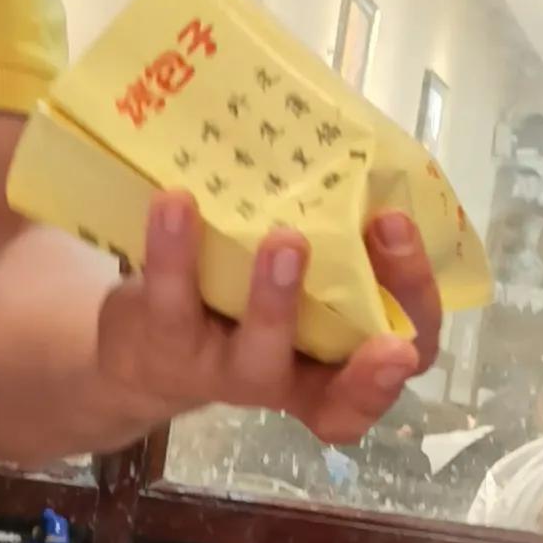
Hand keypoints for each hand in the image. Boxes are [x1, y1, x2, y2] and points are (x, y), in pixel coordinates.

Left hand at [91, 196, 445, 451]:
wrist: (140, 345)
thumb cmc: (244, 296)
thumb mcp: (298, 273)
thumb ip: (338, 239)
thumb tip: (368, 158)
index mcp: (340, 359)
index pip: (397, 365)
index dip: (400, 365)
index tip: (401, 346)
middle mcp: (292, 376)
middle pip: (341, 384)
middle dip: (359, 334)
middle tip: (356, 248)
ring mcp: (227, 370)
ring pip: (257, 349)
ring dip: (274, 297)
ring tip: (286, 238)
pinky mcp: (167, 345)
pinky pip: (172, 301)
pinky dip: (173, 251)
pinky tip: (177, 203)